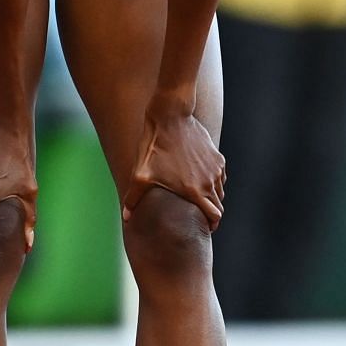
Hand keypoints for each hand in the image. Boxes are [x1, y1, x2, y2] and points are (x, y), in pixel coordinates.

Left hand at [122, 106, 224, 229]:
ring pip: (220, 190)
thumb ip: (133, 199)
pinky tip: (200, 179)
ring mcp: (215, 168)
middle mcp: (210, 181)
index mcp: (195, 191)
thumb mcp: (140, 175)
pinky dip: (214, 181)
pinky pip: (220, 176)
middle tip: (200, 216)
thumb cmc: (155, 147)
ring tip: (197, 197)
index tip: (206, 227)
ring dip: (212, 197)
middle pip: (219, 205)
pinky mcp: (217, 157)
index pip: (214, 215)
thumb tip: (125, 217)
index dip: (212, 224)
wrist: (171, 117)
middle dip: (212, 213)